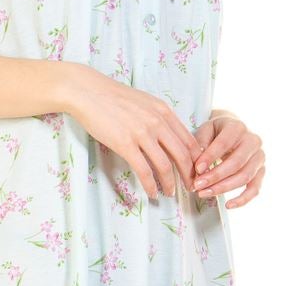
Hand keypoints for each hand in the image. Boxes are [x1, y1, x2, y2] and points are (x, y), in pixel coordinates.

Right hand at [60, 65, 204, 199]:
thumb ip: (159, 117)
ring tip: (170, 194)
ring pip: (165, 166)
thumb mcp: (144, 102)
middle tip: (190, 188)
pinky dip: (151, 185)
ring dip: (170, 184)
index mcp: (164, 112)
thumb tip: (169, 136)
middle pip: (182, 155)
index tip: (196, 171)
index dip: (196, 159)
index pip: (189, 140)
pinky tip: (152, 193)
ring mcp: (142, 133)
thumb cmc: (113, 97)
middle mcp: (157, 122)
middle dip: (189, 175)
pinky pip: (144, 170)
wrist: (88, 92)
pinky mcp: (125, 144)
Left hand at [189, 109, 264, 208]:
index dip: (210, 157)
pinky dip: (243, 199)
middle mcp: (253, 141)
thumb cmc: (215, 132)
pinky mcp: (261, 171)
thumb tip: (198, 165)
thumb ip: (200, 144)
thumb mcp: (205, 130)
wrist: (232, 132)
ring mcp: (259, 157)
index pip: (224, 143)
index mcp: (237, 127)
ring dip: (223, 188)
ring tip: (203, 193)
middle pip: (236, 163)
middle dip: (215, 176)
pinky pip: (255, 189)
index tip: (197, 169)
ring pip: (245, 177)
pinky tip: (228, 205)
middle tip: (197, 186)